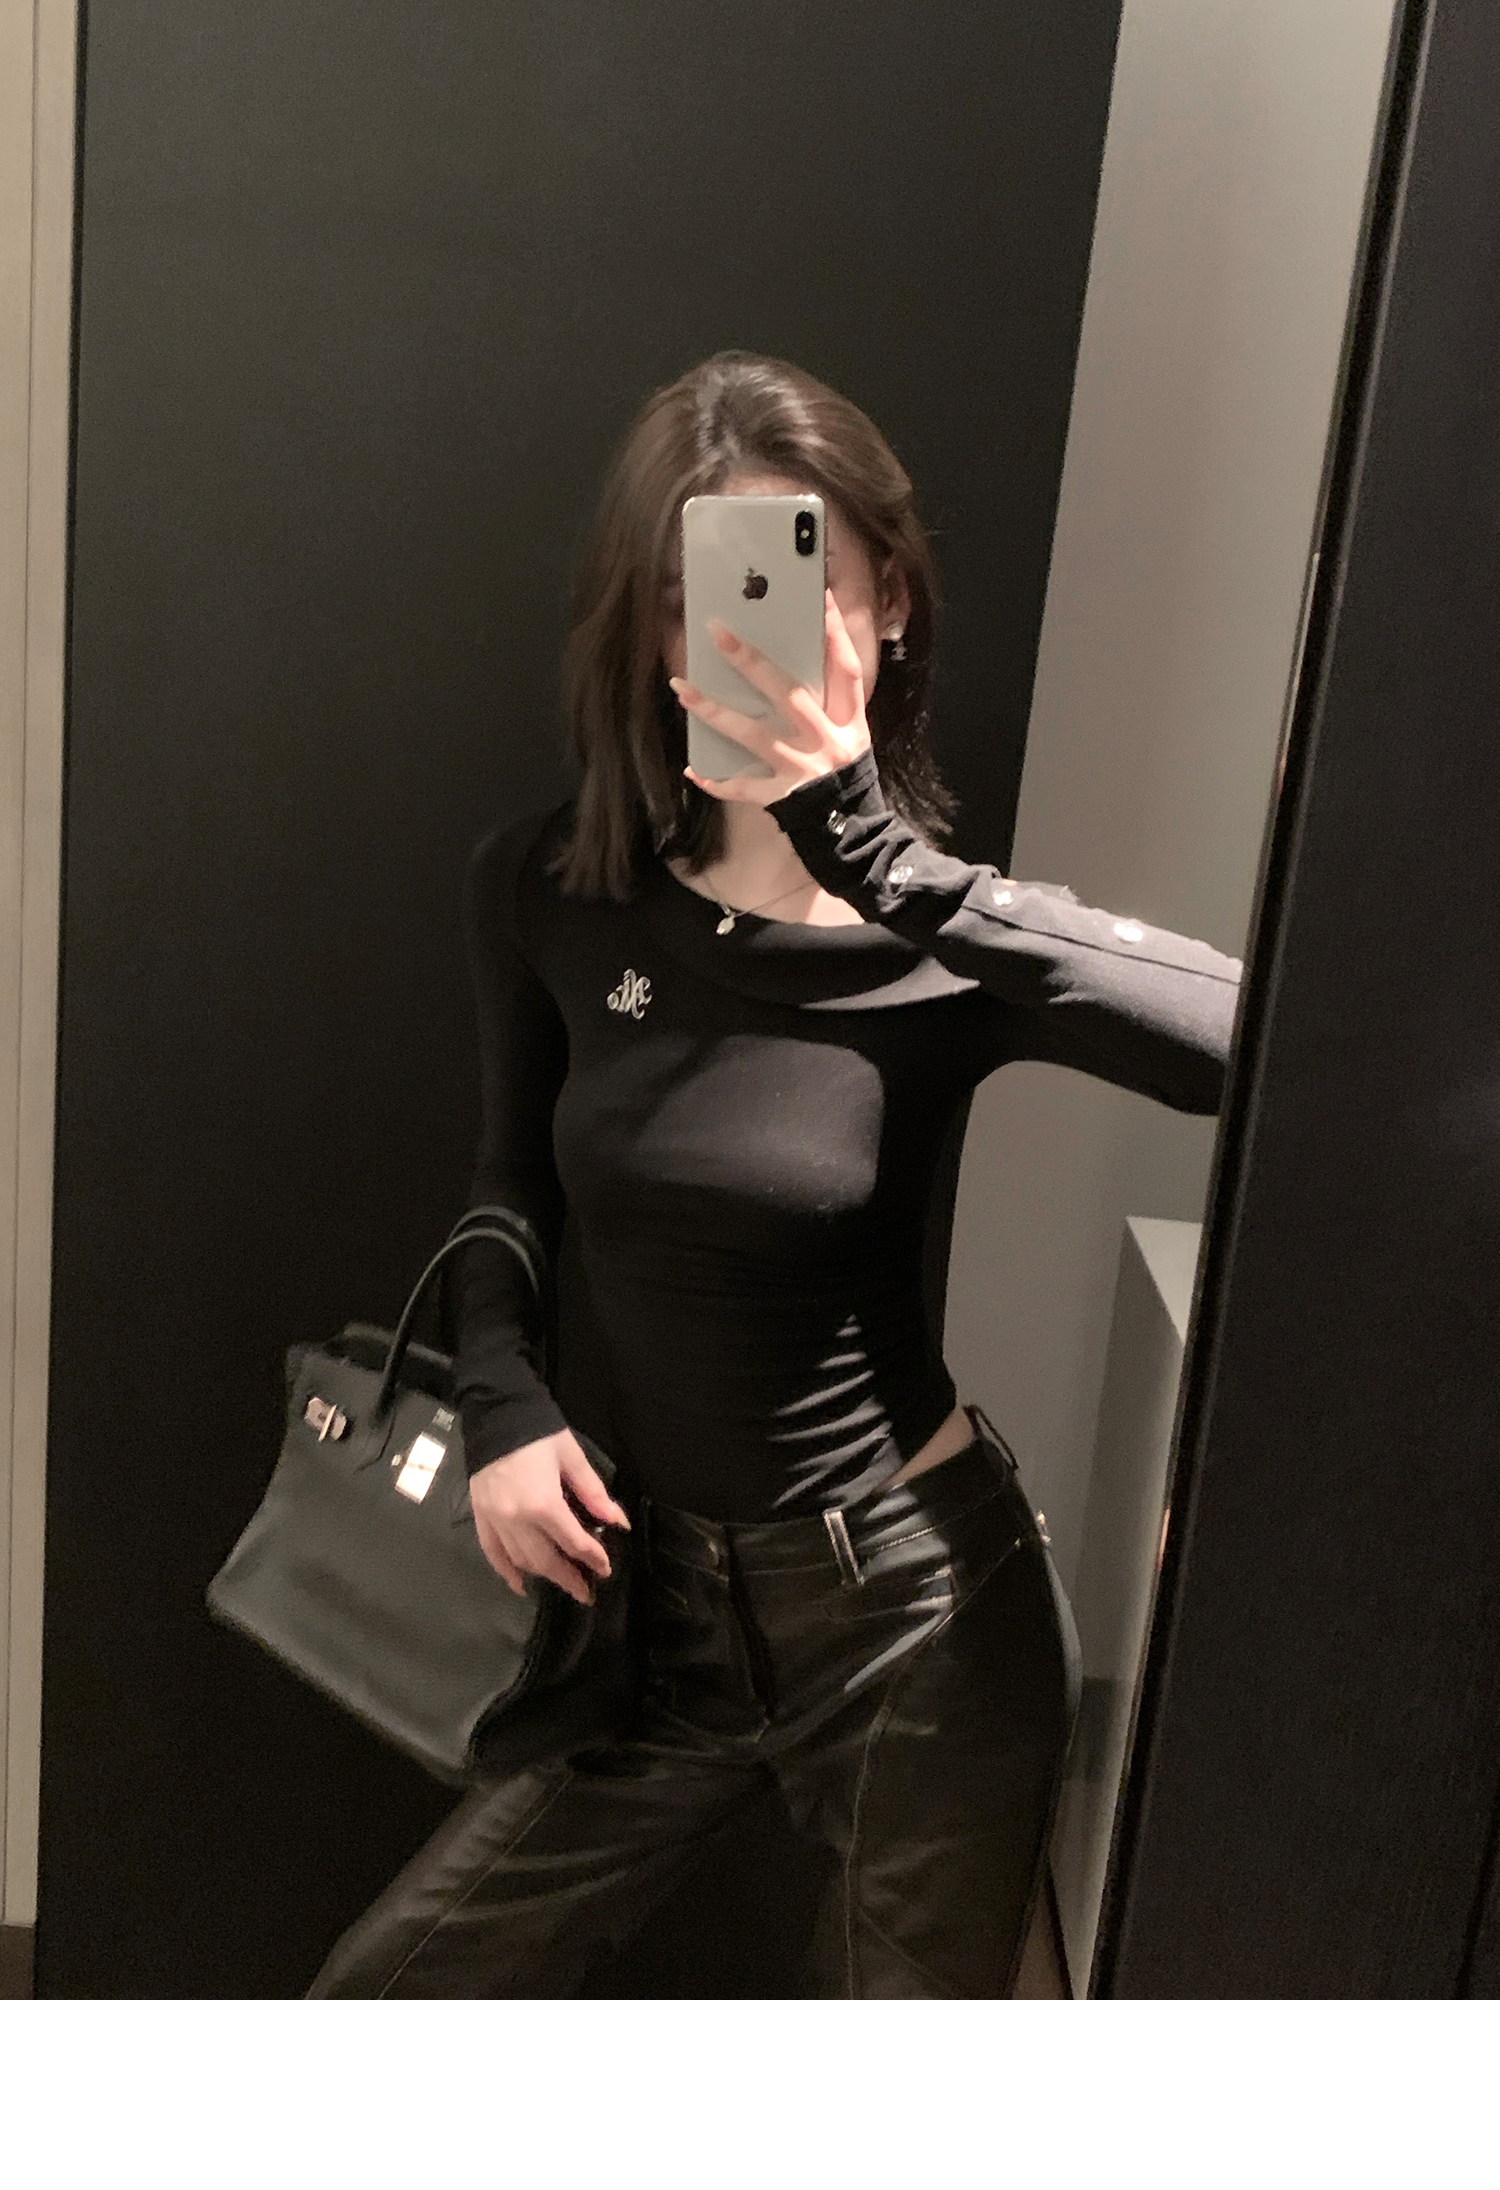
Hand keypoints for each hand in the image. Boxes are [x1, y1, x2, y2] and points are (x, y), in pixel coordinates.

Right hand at [468, 1427, 629, 1606]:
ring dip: (543, 1576)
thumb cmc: (538, 1433)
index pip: (574, 1542)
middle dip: (569, 1578)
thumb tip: (617, 1521)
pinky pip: (492, 1552)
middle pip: (547, 1560)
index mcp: (544, 1504)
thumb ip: (593, 1493)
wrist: (495, 1414)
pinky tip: (520, 1585)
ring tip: (561, 1582)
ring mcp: (495, 1520)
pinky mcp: (480, 1516)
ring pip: (521, 1560)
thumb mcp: (572, 1457)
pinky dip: (506, 1572)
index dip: (593, 1558)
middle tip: (586, 1592)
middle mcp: (517, 1519)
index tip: (605, 1569)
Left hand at [669, 589, 872, 807]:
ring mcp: (803, 770)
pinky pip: (743, 787)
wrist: (853, 831)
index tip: (820, 596)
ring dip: (716, 712)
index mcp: (849, 721)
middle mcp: (827, 741)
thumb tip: (783, 662)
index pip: (846, 669)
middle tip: (720, 633)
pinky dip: (717, 780)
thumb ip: (825, 703)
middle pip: (789, 694)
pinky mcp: (783, 797)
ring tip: (683, 688)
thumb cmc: (843, 773)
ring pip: (755, 735)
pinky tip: (693, 768)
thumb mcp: (849, 734)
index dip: (836, 633)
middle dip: (753, 663)